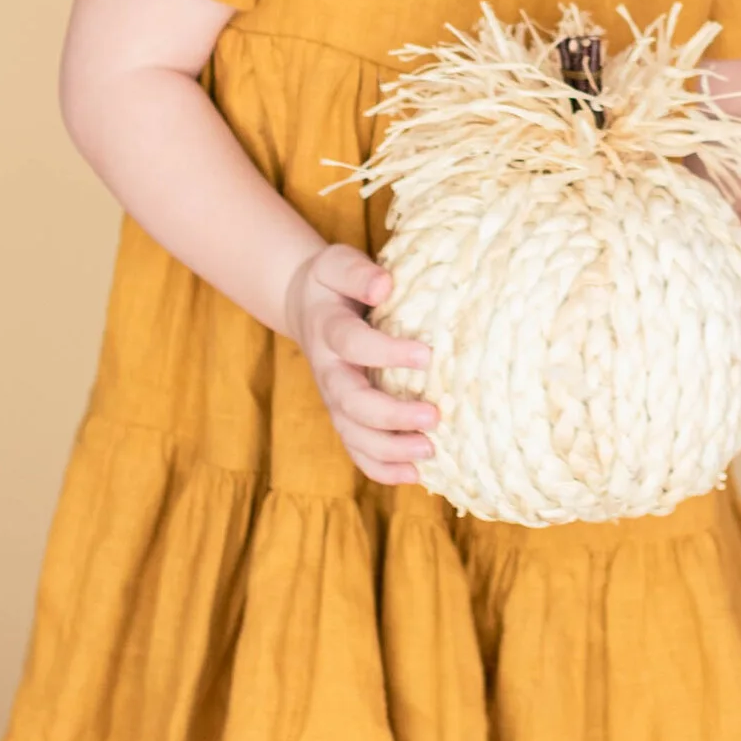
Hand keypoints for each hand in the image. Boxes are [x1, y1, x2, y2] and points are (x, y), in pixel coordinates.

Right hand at [285, 243, 438, 484]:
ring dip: (390, 448)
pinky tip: (414, 476)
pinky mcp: (344, 416)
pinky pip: (357, 450)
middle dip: (391, 414)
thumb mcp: (336, 264)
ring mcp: (334, 399)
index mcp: (328, 331)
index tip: (426, 355)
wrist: (306, 306)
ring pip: (353, 434)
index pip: (352, 344)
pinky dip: (381, 468)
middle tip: (434, 416)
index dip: (385, 353)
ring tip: (429, 452)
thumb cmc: (332, 284)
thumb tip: (384, 285)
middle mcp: (329, 371)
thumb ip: (357, 272)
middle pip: (351, 402)